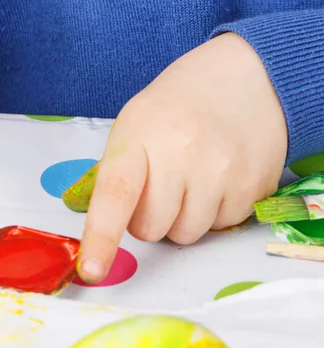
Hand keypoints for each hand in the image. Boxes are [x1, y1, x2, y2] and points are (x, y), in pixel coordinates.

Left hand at [77, 32, 287, 281]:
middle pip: (152, 229)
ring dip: (183, 217)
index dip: (101, 237)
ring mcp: (222, 171)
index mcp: (139, 137)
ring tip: (192, 177)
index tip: (90, 270)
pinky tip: (219, 177)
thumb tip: (109, 227)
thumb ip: (119, 173)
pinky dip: (215, 210)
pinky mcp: (256, 185)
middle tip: (161, 184)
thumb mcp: (135, 125)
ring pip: (186, 234)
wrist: (247, 77)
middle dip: (150, 218)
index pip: (116, 194)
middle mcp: (182, 154)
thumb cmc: (177, 106)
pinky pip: (222, 227)